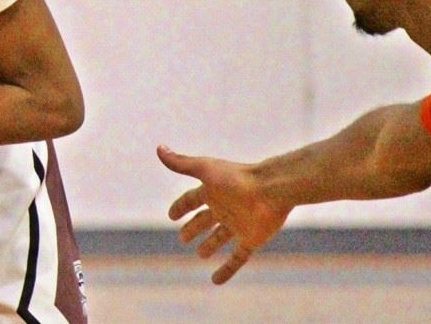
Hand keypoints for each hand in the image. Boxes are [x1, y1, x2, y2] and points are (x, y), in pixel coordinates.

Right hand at [157, 145, 290, 283]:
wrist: (272, 190)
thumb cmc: (237, 178)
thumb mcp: (205, 169)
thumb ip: (181, 163)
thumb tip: (159, 149)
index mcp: (213, 191)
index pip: (192, 200)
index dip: (181, 207)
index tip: (171, 215)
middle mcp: (225, 208)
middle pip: (205, 220)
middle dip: (194, 228)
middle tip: (182, 238)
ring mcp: (238, 225)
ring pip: (221, 237)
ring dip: (210, 245)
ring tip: (201, 254)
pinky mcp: (251, 239)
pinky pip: (237, 258)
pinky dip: (227, 270)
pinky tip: (215, 280)